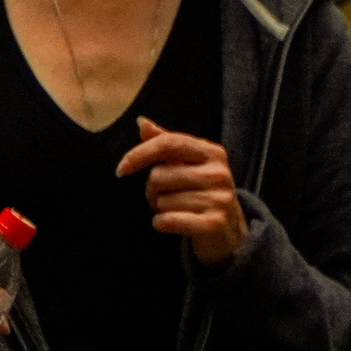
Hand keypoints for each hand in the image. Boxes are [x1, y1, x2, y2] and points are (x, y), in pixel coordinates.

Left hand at [117, 117, 245, 264]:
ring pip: (161, 201)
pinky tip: (172, 223)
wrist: (228, 229)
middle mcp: (218, 173)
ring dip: (159, 208)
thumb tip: (141, 122)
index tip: (121, 169)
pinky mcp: (213, 224)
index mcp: (212, 152)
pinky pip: (167, 220)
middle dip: (152, 190)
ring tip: (177, 209)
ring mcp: (219, 199)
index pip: (168, 143)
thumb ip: (165, 143)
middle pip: (158, 176)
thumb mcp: (188, 164)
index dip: (138, 154)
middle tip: (167, 196)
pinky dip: (161, 223)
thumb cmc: (201, 191)